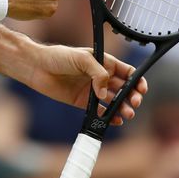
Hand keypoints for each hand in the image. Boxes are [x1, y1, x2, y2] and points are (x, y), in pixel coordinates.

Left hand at [24, 44, 145, 125]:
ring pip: (113, 101)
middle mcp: (100, 76)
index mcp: (104, 62)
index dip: (136, 80)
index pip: (126, 72)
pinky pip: (99, 111)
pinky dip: (108, 117)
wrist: (37, 67)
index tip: (141, 88)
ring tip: (127, 114)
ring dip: (122, 108)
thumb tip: (104, 93)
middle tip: (134, 103)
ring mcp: (92, 90)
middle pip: (123, 88)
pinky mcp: (82, 102)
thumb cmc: (58, 56)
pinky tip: (115, 121)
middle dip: (132, 96)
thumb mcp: (81, 58)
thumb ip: (98, 73)